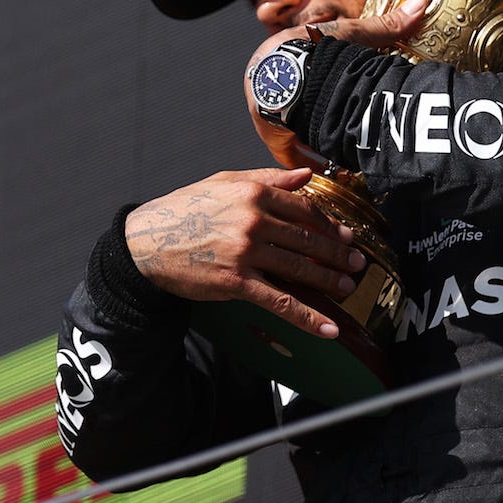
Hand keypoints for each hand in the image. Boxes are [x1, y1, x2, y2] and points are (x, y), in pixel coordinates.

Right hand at [125, 169, 367, 337]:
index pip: (304, 209)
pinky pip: (281, 302)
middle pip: (308, 239)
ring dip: (329, 281)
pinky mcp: (236, 282)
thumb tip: (304, 175)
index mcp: (253, 193)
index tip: (344, 234)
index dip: (329, 224)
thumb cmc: (183, 210)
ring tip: (347, 287)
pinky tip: (328, 328)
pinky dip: (308, 317)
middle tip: (356, 262)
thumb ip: (267, 178)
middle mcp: (253, 220)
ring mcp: (246, 253)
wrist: (146, 242)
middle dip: (337, 253)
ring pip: (300, 269)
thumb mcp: (223, 182)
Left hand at [246, 0, 428, 164]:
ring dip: (314, 138)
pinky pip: (288, 153)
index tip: (342, 95)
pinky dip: (306, 161)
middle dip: (319, 115)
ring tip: (340, 149)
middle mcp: (275, 84)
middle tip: (344, 124)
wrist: (290, 72)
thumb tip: (421, 2)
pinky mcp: (272, 136)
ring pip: (293, 129)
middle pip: (299, 104)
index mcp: (287, 55)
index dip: (323, 85)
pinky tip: (325, 167)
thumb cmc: (317, 46)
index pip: (307, 74)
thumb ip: (386, 25)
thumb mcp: (355, 33)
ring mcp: (270, 112)